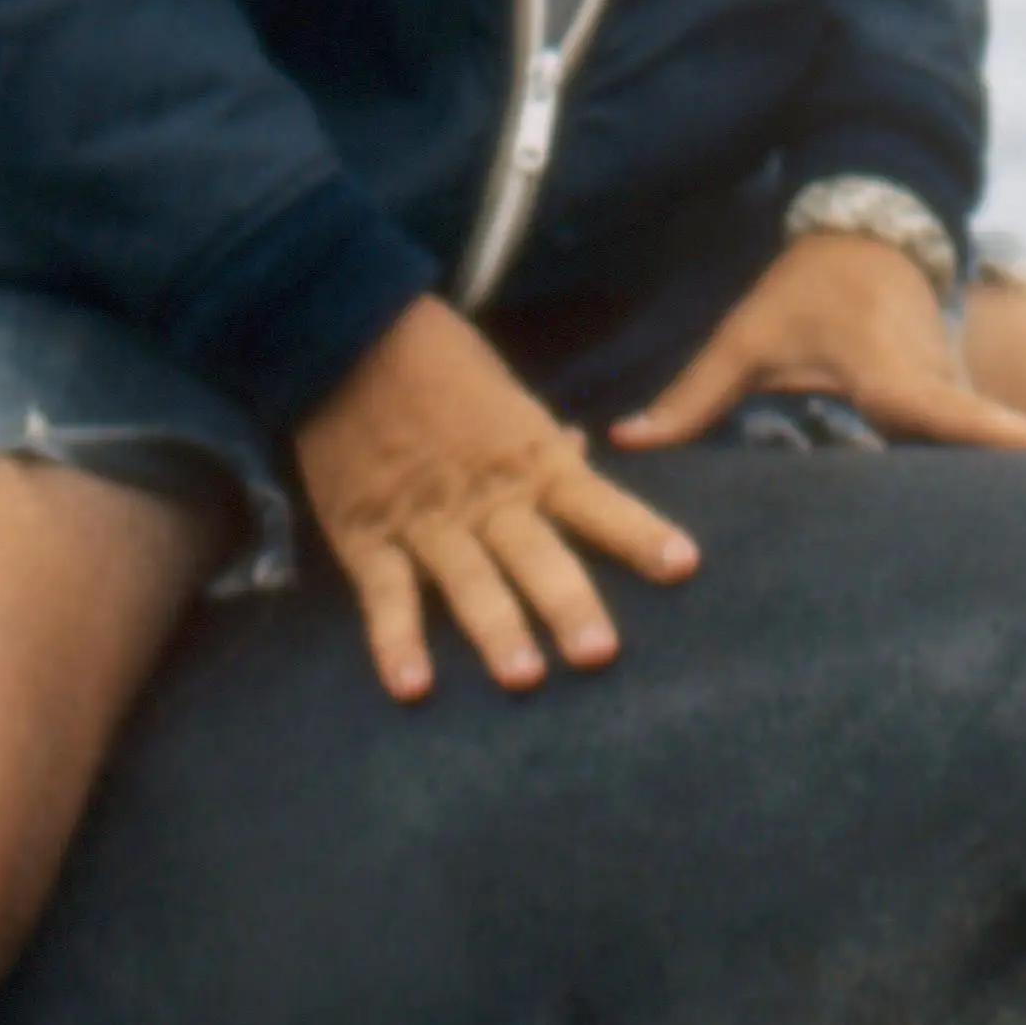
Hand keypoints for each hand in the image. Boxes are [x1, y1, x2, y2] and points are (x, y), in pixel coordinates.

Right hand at [296, 297, 701, 705]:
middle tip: (598, 653)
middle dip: (568, 602)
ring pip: (467, 581)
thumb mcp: (502, 391)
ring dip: (496, 629)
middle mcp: (485, 496)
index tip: (683, 565)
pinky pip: (385, 595)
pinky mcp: (367, 535)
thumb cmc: (435, 362)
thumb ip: (541, 439)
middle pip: (535, 554)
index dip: (639, 533)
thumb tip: (582, 449)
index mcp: (529, 458)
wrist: (342, 337)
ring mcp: (425, 519)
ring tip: (524, 678)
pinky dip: (395, 640)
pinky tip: (412, 687)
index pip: (596, 501)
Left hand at [609, 234, 1025, 460]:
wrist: (863, 230)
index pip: (966, 419)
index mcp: (896, 377)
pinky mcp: (956, 405)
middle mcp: (941, 390)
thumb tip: (626, 445)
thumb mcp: (745, 335)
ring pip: (991, 453)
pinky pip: (977, 448)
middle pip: (999, 451)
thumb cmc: (805, 287)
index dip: (1021, 444)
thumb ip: (691, 398)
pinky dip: (1003, 478)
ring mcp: (957, 398)